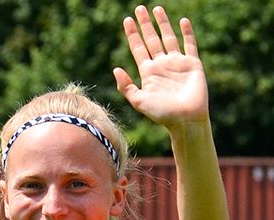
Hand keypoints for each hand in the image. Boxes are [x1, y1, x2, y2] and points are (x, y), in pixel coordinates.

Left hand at [113, 5, 208, 127]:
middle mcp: (161, 64)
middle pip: (151, 39)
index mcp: (147, 72)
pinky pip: (189, 44)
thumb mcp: (138, 101)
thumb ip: (126, 86)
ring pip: (168, 38)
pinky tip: (182, 21)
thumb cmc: (161, 114)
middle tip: (139, 8)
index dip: (132, 34)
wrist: (184, 119)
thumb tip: (115, 68)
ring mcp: (177, 63)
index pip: (138, 48)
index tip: (126, 20)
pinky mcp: (192, 64)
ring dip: (163, 24)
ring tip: (156, 9)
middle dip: (145, 24)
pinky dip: (187, 33)